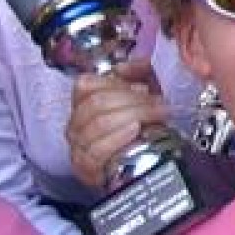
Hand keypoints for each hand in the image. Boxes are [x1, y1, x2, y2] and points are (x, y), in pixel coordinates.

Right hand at [65, 58, 168, 188]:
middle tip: (158, 103)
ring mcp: (78, 147)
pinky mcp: (85, 168)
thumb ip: (139, 73)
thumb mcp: (144, 95)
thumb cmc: (140, 126)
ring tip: (155, 116)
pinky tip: (135, 131)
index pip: (86, 85)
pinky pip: (97, 151)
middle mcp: (75, 124)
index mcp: (83, 103)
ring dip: (132, 116)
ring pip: (99, 124)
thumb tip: (131, 65)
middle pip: (97, 103)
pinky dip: (118, 138)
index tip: (144, 87)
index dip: (116, 83)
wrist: (141, 165)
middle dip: (132, 100)